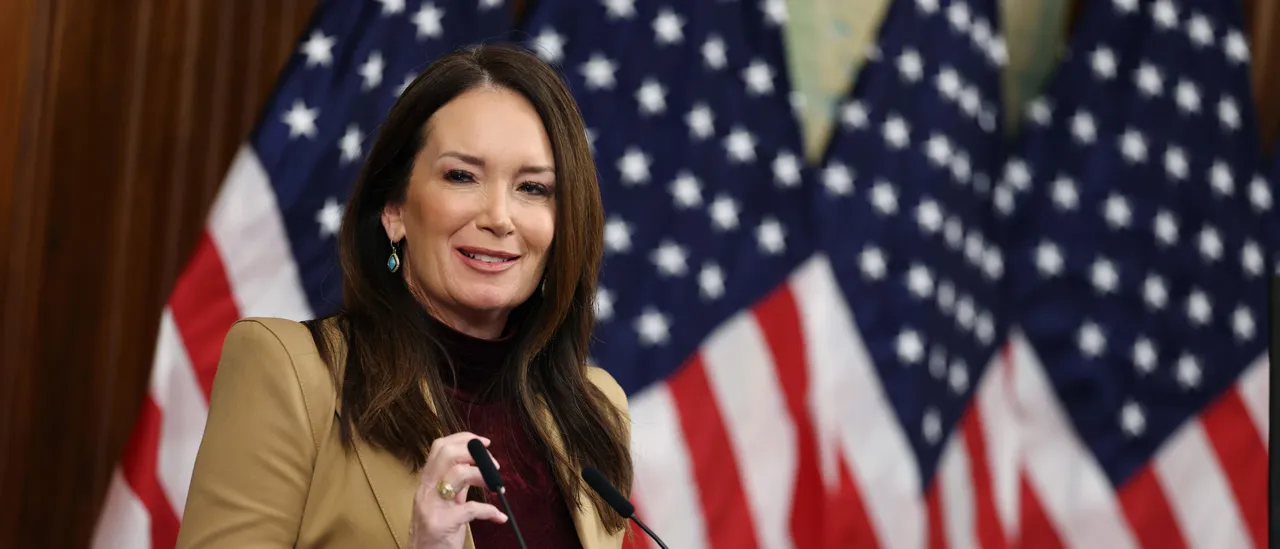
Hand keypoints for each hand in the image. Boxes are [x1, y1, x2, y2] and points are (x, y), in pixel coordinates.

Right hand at [408, 432, 506, 548]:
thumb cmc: (435, 533)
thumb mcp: (443, 504)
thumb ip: (456, 486)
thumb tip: (475, 467)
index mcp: (427, 482)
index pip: (439, 447)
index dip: (463, 439)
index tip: (483, 443)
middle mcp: (426, 491)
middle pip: (446, 454)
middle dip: (473, 452)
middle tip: (492, 464)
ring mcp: (432, 507)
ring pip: (457, 474)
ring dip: (483, 475)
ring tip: (496, 486)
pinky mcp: (441, 524)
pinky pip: (470, 508)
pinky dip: (489, 510)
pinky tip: (498, 516)